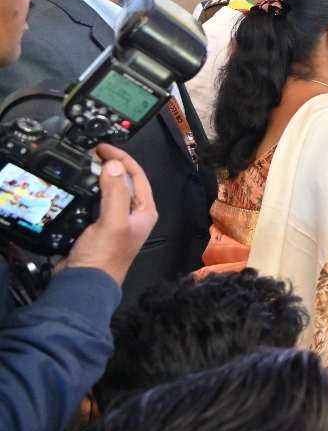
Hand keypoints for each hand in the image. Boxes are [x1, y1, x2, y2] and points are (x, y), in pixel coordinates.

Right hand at [64, 145, 158, 286]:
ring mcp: (117, 220)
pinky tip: (79, 185)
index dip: (121, 158)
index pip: (137, 175)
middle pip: (124, 180)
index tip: (102, 148)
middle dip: (110, 164)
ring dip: (99, 176)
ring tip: (85, 164)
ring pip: (109, 189)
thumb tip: (114, 165)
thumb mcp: (113, 221)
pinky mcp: (100, 225)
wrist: (84, 283)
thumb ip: (116, 192)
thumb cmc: (104, 256)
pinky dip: (89, 190)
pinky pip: (96, 201)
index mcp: (144, 210)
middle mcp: (134, 213)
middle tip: (91, 153)